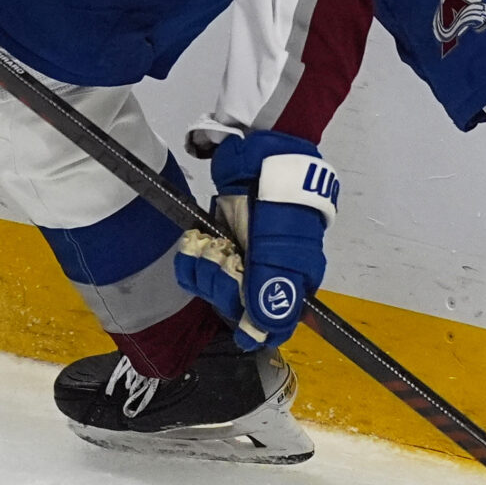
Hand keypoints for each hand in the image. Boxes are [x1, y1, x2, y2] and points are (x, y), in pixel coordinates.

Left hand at [174, 132, 337, 350]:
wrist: (262, 152)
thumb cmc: (281, 200)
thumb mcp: (280, 247)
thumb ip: (273, 289)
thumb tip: (264, 332)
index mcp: (295, 281)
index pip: (273, 325)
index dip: (252, 322)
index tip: (238, 305)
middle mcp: (268, 276)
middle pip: (237, 308)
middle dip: (222, 286)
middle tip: (224, 257)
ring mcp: (241, 260)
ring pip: (213, 290)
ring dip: (203, 270)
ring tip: (209, 243)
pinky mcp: (219, 244)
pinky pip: (196, 269)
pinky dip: (190, 260)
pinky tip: (196, 242)